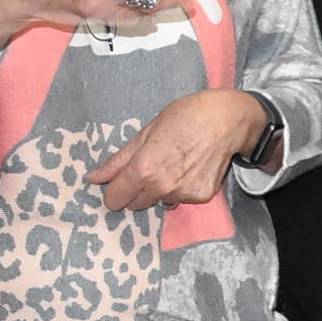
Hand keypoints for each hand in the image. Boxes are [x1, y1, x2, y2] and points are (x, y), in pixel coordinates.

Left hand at [91, 89, 263, 211]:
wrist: (227, 119)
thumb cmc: (185, 116)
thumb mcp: (146, 132)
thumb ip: (119, 160)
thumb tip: (94, 178)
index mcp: (143, 169)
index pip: (115, 198)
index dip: (114, 190)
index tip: (120, 182)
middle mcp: (162, 187)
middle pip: (136, 204)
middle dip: (137, 190)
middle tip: (151, 166)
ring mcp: (183, 194)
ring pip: (160, 200)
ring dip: (161, 189)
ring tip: (175, 163)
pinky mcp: (202, 196)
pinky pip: (181, 198)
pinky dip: (183, 187)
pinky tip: (192, 168)